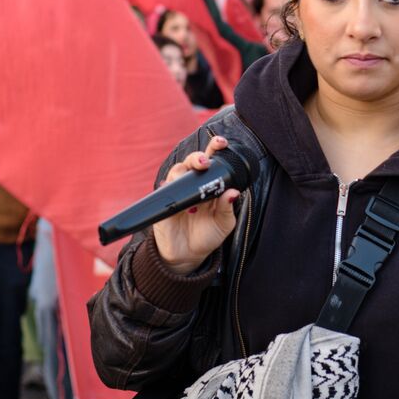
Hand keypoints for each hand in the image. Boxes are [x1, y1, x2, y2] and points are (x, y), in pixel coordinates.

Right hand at [151, 136, 238, 274]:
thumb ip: (227, 208)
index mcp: (210, 184)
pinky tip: (184, 206)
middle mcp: (193, 184)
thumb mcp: (223, 224)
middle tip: (204, 163)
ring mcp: (178, 191)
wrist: (187, 256)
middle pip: (192, 161)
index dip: (215, 148)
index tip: (222, 143)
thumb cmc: (207, 235)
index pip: (213, 161)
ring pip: (177, 171)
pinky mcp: (164, 202)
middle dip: (197, 157)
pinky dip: (173, 191)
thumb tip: (233, 193)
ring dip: (184, 175)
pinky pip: (165, 189)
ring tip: (196, 198)